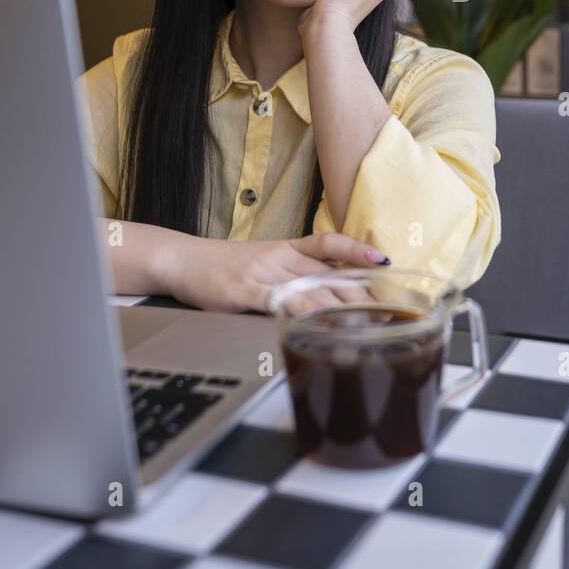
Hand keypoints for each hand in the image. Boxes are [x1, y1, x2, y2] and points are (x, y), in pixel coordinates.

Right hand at [165, 232, 388, 314]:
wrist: (183, 260)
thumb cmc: (225, 266)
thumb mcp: (265, 260)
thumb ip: (295, 271)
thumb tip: (329, 289)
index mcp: (287, 248)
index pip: (329, 243)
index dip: (357, 251)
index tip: (384, 261)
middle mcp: (280, 258)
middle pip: (328, 273)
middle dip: (360, 295)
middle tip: (385, 312)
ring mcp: (263, 273)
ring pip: (310, 288)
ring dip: (338, 309)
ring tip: (362, 325)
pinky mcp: (245, 291)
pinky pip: (277, 301)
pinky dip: (299, 312)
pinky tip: (315, 323)